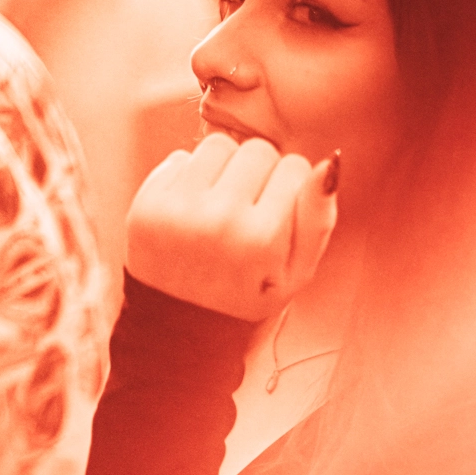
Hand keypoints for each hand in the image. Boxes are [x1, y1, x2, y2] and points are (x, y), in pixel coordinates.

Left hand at [125, 133, 338, 320]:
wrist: (180, 329)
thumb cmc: (248, 296)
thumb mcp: (297, 274)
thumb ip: (318, 220)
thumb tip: (329, 162)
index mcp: (261, 241)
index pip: (296, 166)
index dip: (292, 187)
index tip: (279, 213)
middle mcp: (219, 222)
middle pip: (258, 150)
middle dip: (260, 173)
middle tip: (250, 209)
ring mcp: (177, 213)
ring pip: (219, 145)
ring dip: (226, 168)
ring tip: (222, 205)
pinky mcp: (146, 206)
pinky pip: (182, 157)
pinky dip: (192, 177)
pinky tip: (193, 212)